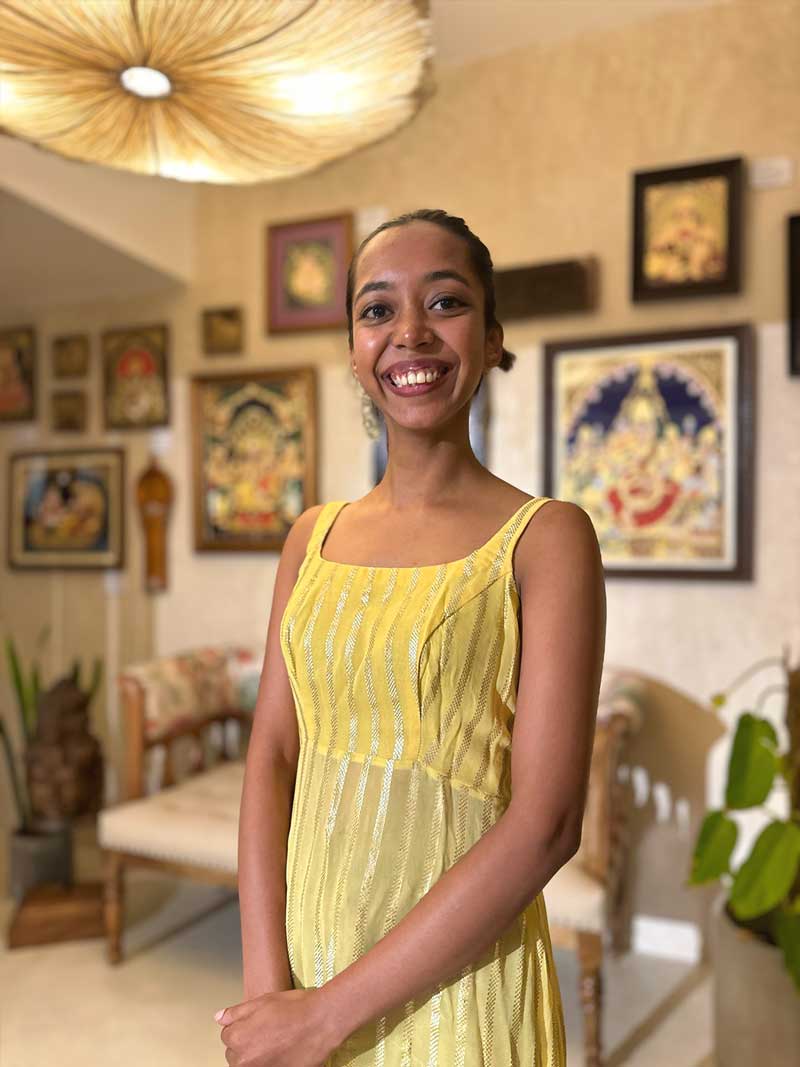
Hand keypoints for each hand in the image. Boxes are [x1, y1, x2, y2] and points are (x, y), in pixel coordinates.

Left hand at [214, 987, 338, 1065]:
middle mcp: (245, 1061)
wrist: (322, 1022)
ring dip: (256, 1057)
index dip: (242, 1025)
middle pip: (235, 1054)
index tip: (255, 1022)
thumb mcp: (263, 1001)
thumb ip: (236, 1012)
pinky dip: (269, 1063)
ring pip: (248, 1065)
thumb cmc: (296, 1008)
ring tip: (276, 1043)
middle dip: (247, 1043)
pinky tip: (281, 1053)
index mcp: (238, 1038)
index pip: (227, 1035)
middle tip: (268, 1031)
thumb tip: (219, 1018)